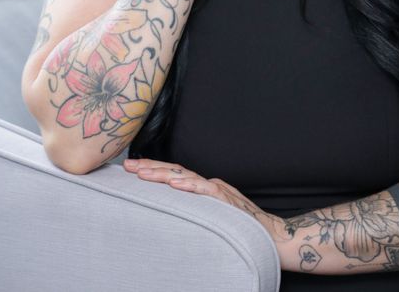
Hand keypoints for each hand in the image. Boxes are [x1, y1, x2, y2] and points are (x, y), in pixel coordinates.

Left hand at [122, 157, 286, 245]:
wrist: (270, 234)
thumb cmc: (244, 228)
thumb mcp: (215, 215)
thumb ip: (200, 207)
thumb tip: (178, 208)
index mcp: (204, 188)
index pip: (175, 175)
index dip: (154, 170)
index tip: (134, 169)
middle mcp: (208, 185)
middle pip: (175, 171)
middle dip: (150, 167)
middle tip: (127, 165)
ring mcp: (217, 190)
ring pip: (185, 177)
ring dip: (162, 174)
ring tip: (141, 173)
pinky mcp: (225, 200)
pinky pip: (205, 190)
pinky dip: (189, 185)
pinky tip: (174, 183)